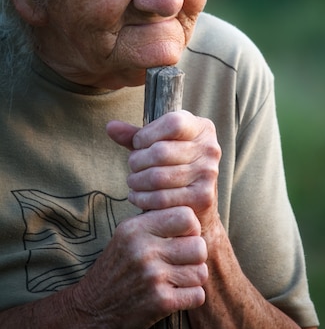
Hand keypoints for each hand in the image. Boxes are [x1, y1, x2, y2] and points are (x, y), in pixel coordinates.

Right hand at [71, 206, 207, 328]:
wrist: (91, 310)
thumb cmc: (116, 269)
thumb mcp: (126, 236)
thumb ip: (155, 222)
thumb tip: (190, 214)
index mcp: (136, 228)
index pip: (186, 216)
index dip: (191, 228)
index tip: (183, 238)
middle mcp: (144, 249)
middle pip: (199, 245)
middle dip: (196, 256)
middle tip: (183, 262)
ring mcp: (153, 276)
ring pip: (201, 271)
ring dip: (193, 278)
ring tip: (178, 279)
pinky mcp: (160, 302)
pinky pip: (197, 295)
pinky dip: (191, 297)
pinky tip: (176, 295)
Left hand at [106, 111, 220, 232]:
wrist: (197, 205)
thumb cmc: (174, 167)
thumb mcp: (158, 145)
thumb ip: (136, 135)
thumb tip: (110, 126)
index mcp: (202, 128)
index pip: (173, 123)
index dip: (148, 134)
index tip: (139, 144)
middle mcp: (210, 149)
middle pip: (161, 151)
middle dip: (137, 160)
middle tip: (132, 167)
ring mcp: (208, 173)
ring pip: (158, 176)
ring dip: (137, 180)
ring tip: (133, 181)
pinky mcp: (203, 197)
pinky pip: (161, 197)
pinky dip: (142, 198)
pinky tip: (137, 196)